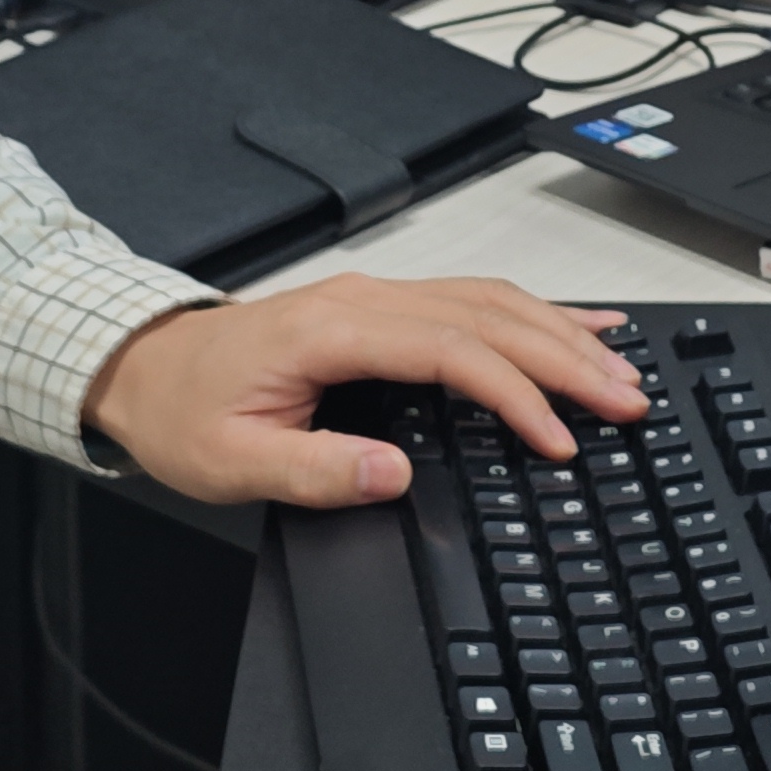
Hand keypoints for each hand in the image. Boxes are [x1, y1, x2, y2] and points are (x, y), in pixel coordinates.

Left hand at [83, 274, 651, 508]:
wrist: (142, 366)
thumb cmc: (184, 412)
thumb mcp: (231, 463)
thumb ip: (315, 470)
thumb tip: (395, 474)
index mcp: (333, 332)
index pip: (452, 352)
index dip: (514, 395)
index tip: (558, 440)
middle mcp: (365, 299)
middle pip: (490, 317)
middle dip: (566, 359)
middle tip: (628, 401)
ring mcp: (377, 295)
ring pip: (492, 300)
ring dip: (562, 334)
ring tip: (622, 369)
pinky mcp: (383, 305)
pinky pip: (474, 299)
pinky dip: (534, 314)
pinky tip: (575, 327)